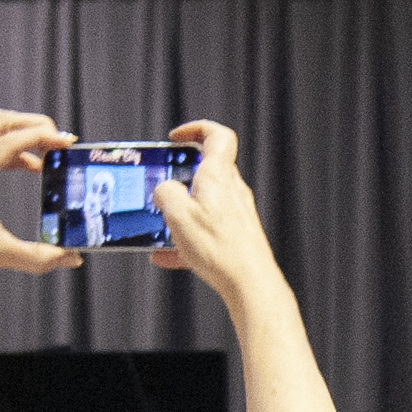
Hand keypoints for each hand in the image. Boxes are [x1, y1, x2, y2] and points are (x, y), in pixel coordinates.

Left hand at [0, 110, 82, 286]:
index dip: (43, 137)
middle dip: (35, 125)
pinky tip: (30, 166)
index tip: (67, 143)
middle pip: (1, 121)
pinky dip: (10, 146)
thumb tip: (73, 258)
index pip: (10, 141)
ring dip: (22, 133)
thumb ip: (39, 258)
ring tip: (49, 152)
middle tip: (60, 140)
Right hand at [148, 120, 277, 296]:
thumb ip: (165, 193)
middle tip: (162, 185)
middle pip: (208, 171)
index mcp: (218, 176)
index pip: (217, 136)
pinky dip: (186, 239)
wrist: (249, 283)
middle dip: (181, 177)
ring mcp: (236, 213)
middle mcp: (232, 191)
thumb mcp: (178, 215)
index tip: (177, 137)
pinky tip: (168, 256)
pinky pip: (207, 230)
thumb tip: (163, 189)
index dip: (196, 129)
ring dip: (181, 212)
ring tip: (162, 225)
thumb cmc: (221, 249)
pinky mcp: (237, 235)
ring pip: (204, 203)